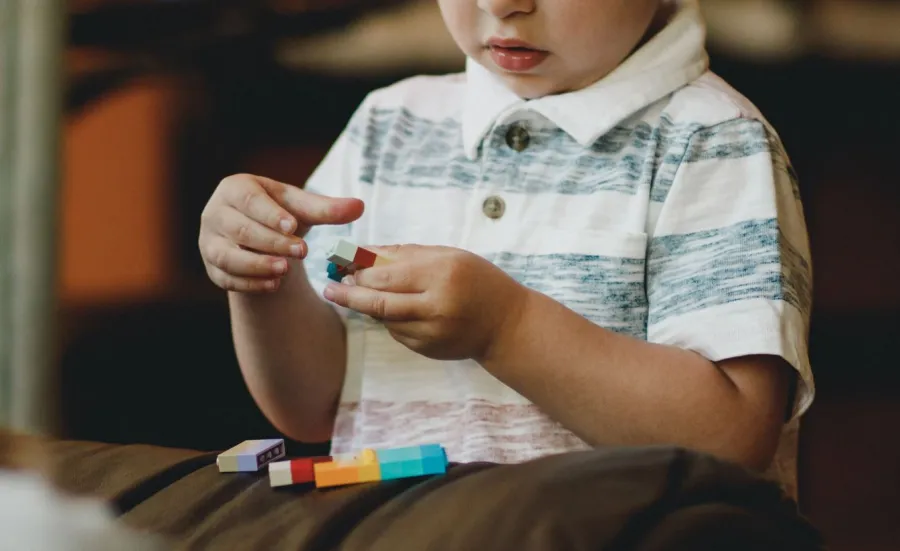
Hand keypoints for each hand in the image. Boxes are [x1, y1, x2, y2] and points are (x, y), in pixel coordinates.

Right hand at [199, 173, 363, 292]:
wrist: (260, 238)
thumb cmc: (281, 214)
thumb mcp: (303, 209)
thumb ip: (328, 209)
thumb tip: (360, 206)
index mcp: (235, 189)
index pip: (249, 200)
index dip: (270, 214)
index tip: (293, 226)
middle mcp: (215, 213)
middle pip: (240, 229)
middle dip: (271, 242)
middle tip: (301, 251)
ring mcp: (208, 242)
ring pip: (227, 256)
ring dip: (256, 265)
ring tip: (284, 271)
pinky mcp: (211, 268)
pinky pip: (226, 278)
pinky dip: (249, 283)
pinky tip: (273, 286)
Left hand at [322, 245, 530, 362]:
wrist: (506, 324)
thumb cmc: (477, 281)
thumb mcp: (448, 256)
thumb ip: (405, 254)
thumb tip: (363, 252)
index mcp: (442, 274)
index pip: (387, 274)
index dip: (359, 270)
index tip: (341, 264)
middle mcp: (436, 306)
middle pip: (378, 302)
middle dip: (349, 294)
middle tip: (332, 287)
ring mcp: (431, 332)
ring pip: (384, 319)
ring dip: (366, 306)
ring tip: (352, 293)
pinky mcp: (427, 349)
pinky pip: (396, 332)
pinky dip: (387, 319)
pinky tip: (389, 308)